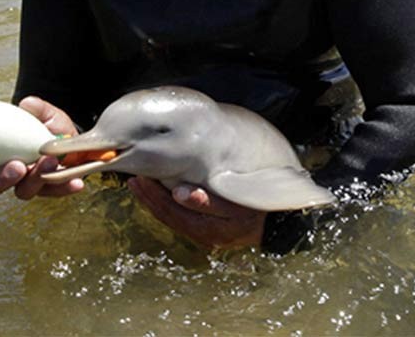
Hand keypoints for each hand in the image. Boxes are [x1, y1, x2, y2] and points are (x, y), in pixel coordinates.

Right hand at [0, 96, 83, 198]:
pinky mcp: (48, 189)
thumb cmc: (51, 127)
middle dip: (2, 179)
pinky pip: (55, 192)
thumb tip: (27, 104)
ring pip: (23, 191)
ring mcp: (27, 183)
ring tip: (50, 163)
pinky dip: (65, 188)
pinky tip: (76, 183)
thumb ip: (38, 109)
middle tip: (17, 166)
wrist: (74, 141)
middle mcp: (7, 172)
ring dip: (35, 180)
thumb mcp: (46, 114)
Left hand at [127, 177, 267, 249]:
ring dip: (154, 201)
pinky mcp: (208, 230)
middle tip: (135, 180)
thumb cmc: (258, 209)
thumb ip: (208, 201)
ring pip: (172, 218)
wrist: (280, 224)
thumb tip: (179, 193)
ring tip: (139, 185)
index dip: (154, 197)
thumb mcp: (236, 205)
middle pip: (169, 217)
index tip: (142, 179)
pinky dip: (166, 204)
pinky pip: (180, 218)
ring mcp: (205, 234)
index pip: (173, 213)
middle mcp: (203, 235)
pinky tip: (159, 193)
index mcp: (208, 230)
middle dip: (149, 198)